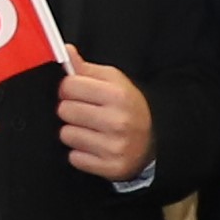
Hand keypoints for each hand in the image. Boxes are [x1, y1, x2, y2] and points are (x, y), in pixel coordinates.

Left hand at [55, 60, 155, 181]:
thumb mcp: (114, 82)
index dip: (69, 88)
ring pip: (66, 135)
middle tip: (86, 113)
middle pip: (64, 110)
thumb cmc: (128, 107)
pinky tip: (95, 146)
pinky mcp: (110, 167)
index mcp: (117, 95)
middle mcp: (116, 121)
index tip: (76, 92)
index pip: (69, 86)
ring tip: (91, 130)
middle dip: (71, 110)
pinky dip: (80, 153)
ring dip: (74, 132)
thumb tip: (66, 51)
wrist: (154, 140)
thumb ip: (87, 68)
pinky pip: (74, 158)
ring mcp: (114, 146)